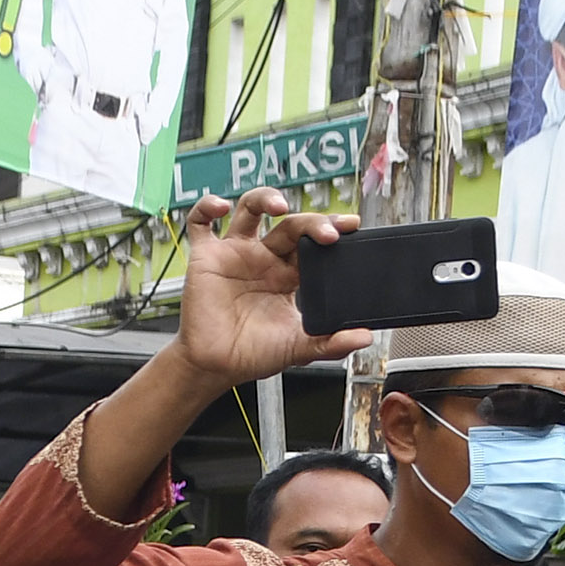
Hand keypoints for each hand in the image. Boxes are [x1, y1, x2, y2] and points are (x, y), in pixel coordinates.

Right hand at [159, 190, 365, 395]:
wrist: (215, 367)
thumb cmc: (252, 355)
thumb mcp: (298, 349)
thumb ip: (331, 344)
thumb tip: (363, 338)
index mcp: (287, 275)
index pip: (312, 243)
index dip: (330, 230)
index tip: (350, 226)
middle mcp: (263, 258)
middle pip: (290, 225)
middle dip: (312, 222)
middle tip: (328, 233)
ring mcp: (235, 254)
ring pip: (250, 209)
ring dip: (265, 198)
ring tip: (280, 206)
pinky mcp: (206, 257)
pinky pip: (201, 223)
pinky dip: (207, 207)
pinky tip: (221, 207)